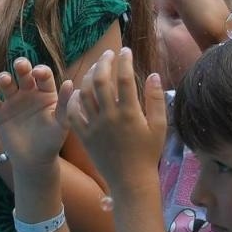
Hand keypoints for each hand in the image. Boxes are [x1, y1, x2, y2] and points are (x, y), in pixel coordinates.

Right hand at [0, 57, 72, 168]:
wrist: (34, 161)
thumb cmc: (52, 141)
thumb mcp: (61, 122)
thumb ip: (64, 104)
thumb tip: (69, 82)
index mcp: (45, 92)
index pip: (43, 75)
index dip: (40, 70)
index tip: (38, 74)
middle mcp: (28, 93)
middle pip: (23, 74)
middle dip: (21, 66)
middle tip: (20, 65)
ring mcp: (13, 102)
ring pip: (6, 84)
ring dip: (4, 78)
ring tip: (5, 80)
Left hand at [64, 48, 166, 189]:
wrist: (130, 181)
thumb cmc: (148, 154)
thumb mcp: (159, 127)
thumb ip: (156, 99)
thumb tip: (153, 74)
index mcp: (130, 113)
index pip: (124, 78)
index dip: (124, 61)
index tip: (126, 51)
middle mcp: (109, 117)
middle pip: (100, 81)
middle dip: (104, 62)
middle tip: (108, 54)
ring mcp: (94, 126)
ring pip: (84, 93)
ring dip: (88, 76)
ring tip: (95, 68)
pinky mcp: (83, 136)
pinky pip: (72, 114)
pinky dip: (73, 99)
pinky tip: (78, 91)